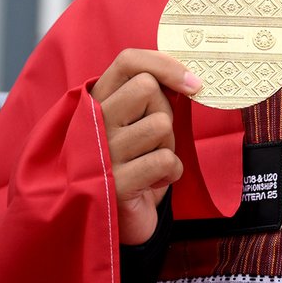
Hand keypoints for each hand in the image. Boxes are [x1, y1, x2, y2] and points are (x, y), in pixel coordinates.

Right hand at [88, 49, 201, 244]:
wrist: (115, 220)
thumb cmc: (132, 161)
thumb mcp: (136, 122)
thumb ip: (150, 95)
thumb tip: (189, 75)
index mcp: (94, 103)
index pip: (128, 61)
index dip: (164, 64)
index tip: (193, 83)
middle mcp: (88, 123)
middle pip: (147, 88)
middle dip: (164, 111)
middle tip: (154, 137)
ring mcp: (98, 153)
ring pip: (160, 124)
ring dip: (167, 145)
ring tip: (149, 161)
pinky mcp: (112, 184)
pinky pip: (165, 159)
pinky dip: (171, 171)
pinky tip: (153, 182)